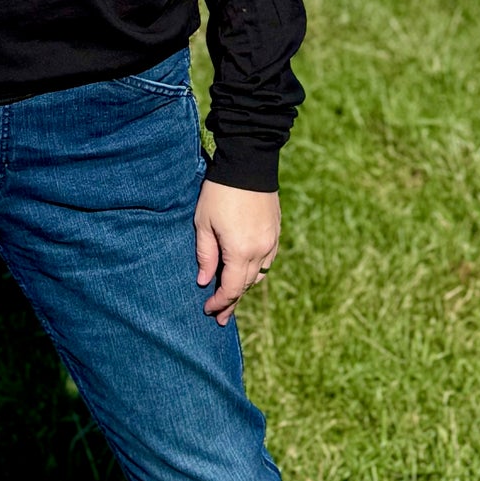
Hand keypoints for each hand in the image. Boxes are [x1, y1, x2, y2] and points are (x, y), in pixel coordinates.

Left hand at [194, 181, 279, 325]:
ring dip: (245, 287)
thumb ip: (206, 255)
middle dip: (232, 302)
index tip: (208, 309)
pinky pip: (267, 260)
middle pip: (246, 286)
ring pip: (259, 275)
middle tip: (221, 317)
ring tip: (233, 299)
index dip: (219, 302)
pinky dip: (256, 270)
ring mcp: (271, 241)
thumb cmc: (220, 192)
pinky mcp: (275, 231)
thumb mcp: (204, 223)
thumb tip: (204, 281)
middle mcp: (260, 251)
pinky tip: (247, 272)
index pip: (231, 289)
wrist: (248, 162)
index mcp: (241, 251)